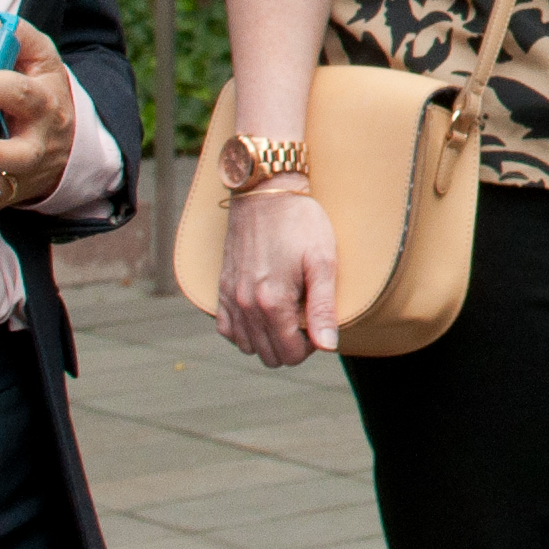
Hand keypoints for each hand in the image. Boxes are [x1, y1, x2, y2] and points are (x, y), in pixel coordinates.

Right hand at [215, 179, 339, 367]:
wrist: (265, 193)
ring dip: (268, 339)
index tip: (318, 320)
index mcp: (273, 302)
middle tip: (305, 317)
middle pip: (270, 356)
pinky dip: (243, 331)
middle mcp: (246, 305)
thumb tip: (328, 347)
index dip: (311, 346)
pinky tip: (261, 313)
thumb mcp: (322, 263)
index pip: (291, 354)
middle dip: (292, 345)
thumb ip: (323, 309)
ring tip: (286, 313)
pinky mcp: (221, 288)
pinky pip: (226, 329)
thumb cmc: (300, 223)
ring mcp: (230, 297)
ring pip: (247, 346)